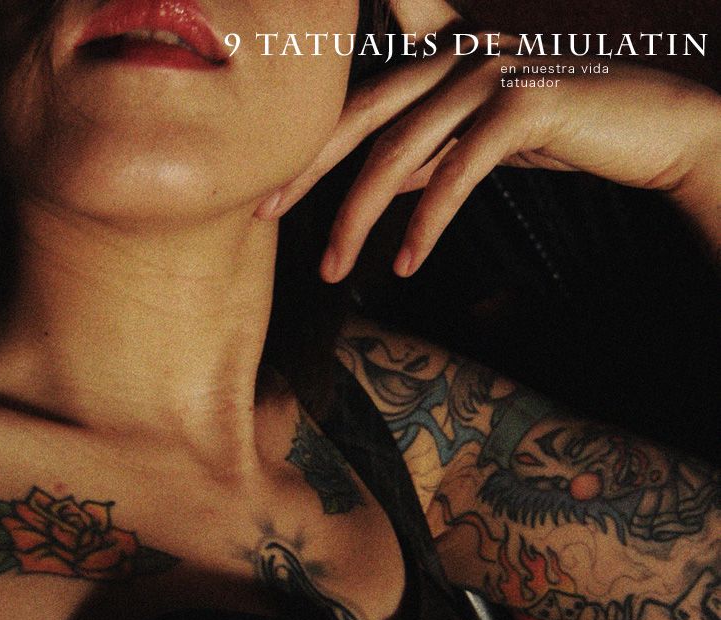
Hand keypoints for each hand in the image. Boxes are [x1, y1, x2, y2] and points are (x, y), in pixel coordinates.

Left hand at [256, 37, 720, 280]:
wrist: (653, 129)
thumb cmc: (559, 134)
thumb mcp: (477, 143)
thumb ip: (427, 152)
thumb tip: (376, 183)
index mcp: (438, 57)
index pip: (357, 100)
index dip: (306, 142)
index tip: (266, 192)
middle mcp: (456, 52)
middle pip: (360, 118)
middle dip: (306, 172)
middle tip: (264, 217)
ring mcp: (490, 70)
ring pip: (400, 151)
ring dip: (357, 217)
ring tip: (333, 269)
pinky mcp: (525, 101)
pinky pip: (456, 171)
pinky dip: (424, 222)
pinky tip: (403, 262)